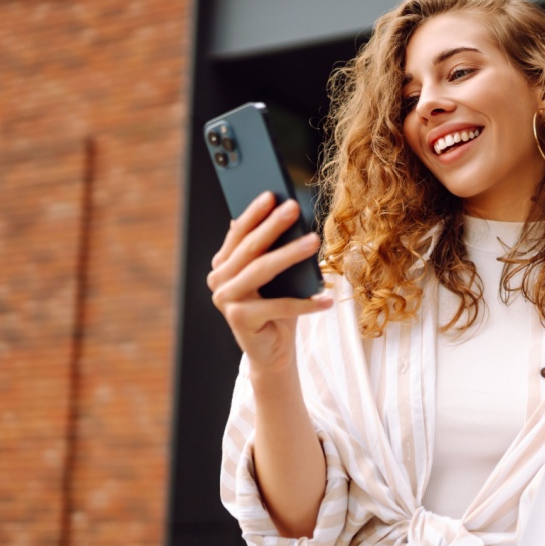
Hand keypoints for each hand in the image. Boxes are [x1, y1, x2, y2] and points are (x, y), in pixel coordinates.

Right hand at [207, 191, 332, 372]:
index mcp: (223, 264)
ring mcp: (225, 300)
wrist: (273, 352)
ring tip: (315, 241)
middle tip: (293, 207)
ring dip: (290, 254)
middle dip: (273, 225)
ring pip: (262, 270)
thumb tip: (285, 218)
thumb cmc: (278, 309)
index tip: (273, 194)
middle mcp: (218, 280)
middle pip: (250, 248)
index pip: (239, 233)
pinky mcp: (238, 319)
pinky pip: (278, 305)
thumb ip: (273, 251)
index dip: (255, 212)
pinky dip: (306, 302)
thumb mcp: (277, 277)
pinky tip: (326, 296)